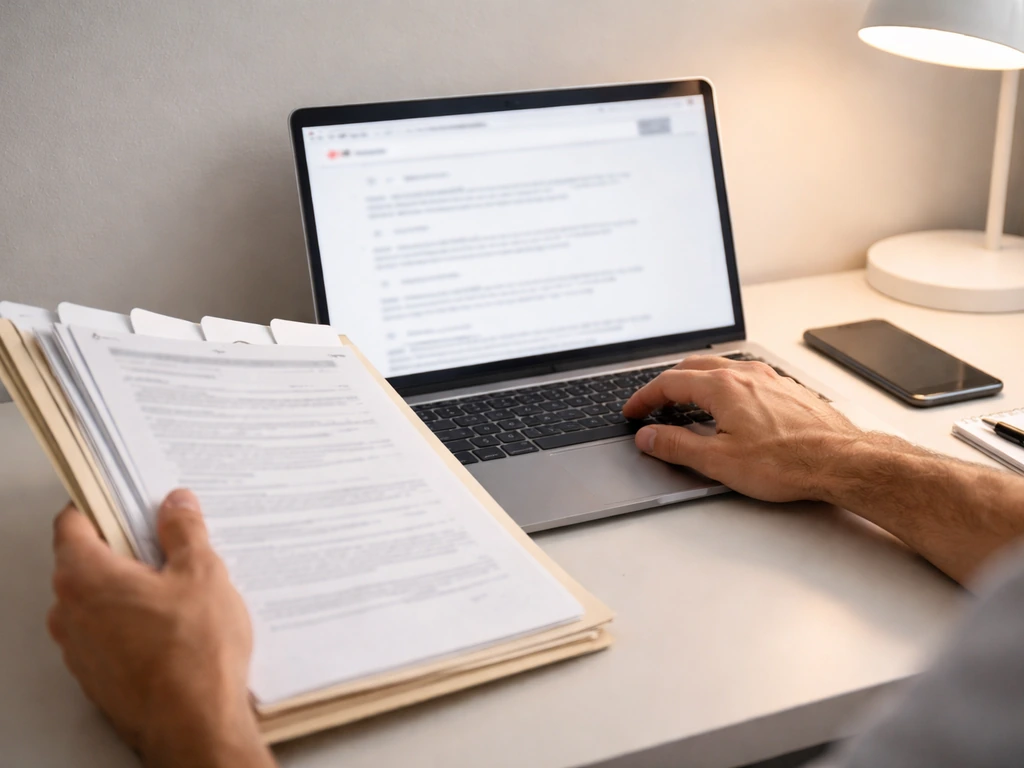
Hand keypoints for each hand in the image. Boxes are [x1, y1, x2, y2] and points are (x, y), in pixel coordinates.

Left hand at [48, 489, 275, 767]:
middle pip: (87, 560)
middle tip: (170, 544)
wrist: (195, 726)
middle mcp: (69, 613)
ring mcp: (80, 648)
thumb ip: (184, 531)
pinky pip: (110, 633)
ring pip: (99, 600)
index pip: (73, 523)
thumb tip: (176, 506)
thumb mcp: (202, 574)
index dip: (103, 505)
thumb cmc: (193, 656)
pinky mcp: (98, 675)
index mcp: (85, 577)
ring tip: (182, 590)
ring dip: (133, 588)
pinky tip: (176, 625)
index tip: (128, 499)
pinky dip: (135, 622)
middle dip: (127, 548)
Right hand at [623, 356, 864, 502]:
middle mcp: (746, 375)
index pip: (670, 383)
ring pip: (722, 369)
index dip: (645, 398)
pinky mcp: (788, 390)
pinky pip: (747, 378)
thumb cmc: (788, 462)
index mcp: (723, 387)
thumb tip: (648, 437)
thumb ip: (676, 446)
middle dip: (668, 384)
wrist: (842, 461)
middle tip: (654, 404)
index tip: (634, 412)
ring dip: (697, 381)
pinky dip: (725, 386)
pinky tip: (730, 407)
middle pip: (693, 367)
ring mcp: (770, 380)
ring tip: (687, 402)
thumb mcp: (718, 461)